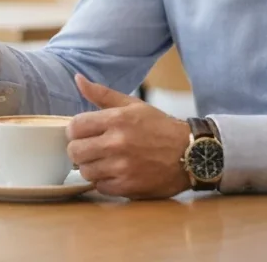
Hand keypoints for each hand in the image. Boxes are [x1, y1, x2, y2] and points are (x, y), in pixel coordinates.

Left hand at [66, 74, 191, 198]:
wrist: (191, 153)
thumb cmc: (159, 127)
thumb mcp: (133, 105)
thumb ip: (102, 94)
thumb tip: (77, 79)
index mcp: (117, 119)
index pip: (75, 126)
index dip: (75, 131)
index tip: (83, 133)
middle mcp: (117, 143)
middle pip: (75, 151)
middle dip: (79, 150)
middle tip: (91, 149)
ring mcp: (122, 167)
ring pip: (85, 171)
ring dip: (92, 167)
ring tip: (105, 161)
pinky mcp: (128, 187)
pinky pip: (100, 186)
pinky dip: (104, 182)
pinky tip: (115, 173)